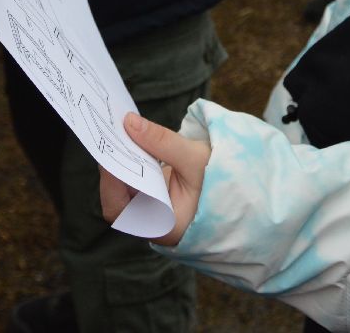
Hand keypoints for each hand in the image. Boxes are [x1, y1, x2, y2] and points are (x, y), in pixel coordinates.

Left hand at [99, 112, 209, 245]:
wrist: (239, 184)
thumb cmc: (222, 181)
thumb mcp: (196, 159)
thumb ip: (162, 141)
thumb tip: (129, 122)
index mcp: (163, 226)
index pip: (120, 209)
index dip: (110, 182)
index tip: (110, 152)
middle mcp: (151, 221)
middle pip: (115, 196)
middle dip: (112, 166)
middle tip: (109, 134)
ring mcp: (149, 207)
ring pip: (121, 185)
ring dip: (119, 158)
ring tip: (117, 131)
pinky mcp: (151, 191)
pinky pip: (131, 175)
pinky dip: (129, 157)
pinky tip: (129, 136)